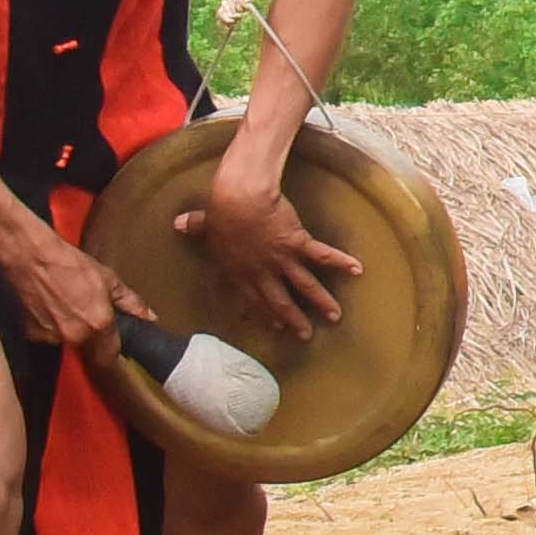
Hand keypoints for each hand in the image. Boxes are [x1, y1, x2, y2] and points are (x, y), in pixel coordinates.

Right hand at [0, 224, 128, 359]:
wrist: (32, 258)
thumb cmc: (70, 265)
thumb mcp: (109, 279)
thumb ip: (131, 302)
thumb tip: (149, 317)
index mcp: (98, 324)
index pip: (109, 357)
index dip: (113, 353)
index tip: (114, 347)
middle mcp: (75, 336)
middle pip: (89, 351)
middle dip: (93, 339)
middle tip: (90, 315)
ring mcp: (52, 337)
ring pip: (69, 343)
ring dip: (72, 331)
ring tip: (69, 305)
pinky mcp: (32, 334)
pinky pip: (50, 336)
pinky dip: (53, 327)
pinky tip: (53, 307)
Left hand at [187, 164, 363, 340]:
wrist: (240, 200)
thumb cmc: (220, 210)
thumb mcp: (204, 222)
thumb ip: (195, 227)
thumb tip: (178, 224)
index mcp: (238, 270)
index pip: (254, 297)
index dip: (266, 312)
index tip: (277, 324)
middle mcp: (262, 271)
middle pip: (280, 301)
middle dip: (294, 319)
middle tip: (306, 334)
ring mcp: (281, 260)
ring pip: (304, 285)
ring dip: (320, 301)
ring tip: (335, 315)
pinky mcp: (298, 243)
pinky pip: (322, 255)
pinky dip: (340, 262)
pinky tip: (357, 269)